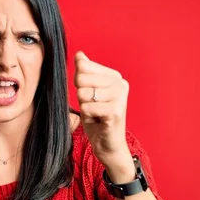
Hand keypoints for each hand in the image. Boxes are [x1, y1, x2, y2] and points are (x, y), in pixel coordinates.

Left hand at [74, 51, 131, 166]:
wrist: (108, 145)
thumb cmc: (97, 119)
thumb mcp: (89, 92)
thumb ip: (85, 73)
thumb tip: (80, 54)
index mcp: (115, 76)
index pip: (83, 67)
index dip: (79, 83)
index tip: (91, 96)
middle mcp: (121, 84)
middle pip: (81, 79)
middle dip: (81, 96)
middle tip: (93, 107)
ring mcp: (120, 97)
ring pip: (83, 94)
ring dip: (85, 108)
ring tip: (96, 115)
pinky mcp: (115, 112)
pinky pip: (87, 108)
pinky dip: (87, 117)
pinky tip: (98, 121)